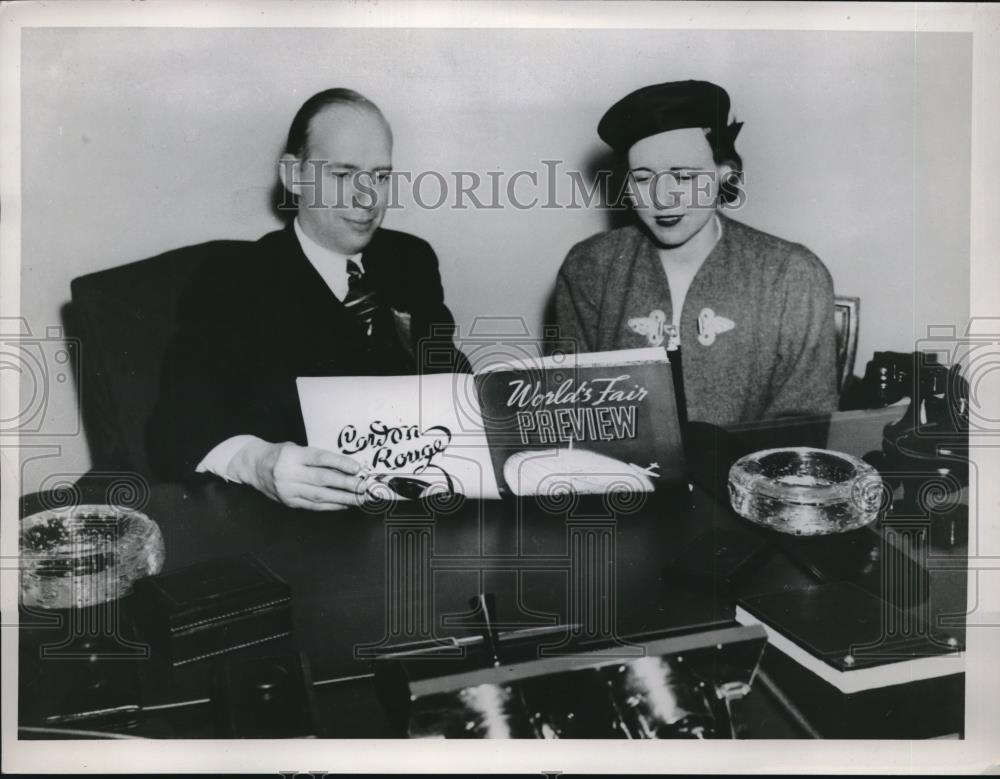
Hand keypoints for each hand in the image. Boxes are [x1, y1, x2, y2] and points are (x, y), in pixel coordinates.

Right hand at [231, 440, 365, 510]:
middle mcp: (288, 473)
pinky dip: (331, 505)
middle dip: (347, 485)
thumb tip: (347, 466)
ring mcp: (288, 490)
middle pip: (322, 480)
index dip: (340, 463)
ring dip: (343, 498)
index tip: (357, 468)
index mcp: (292, 455)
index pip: (320, 459)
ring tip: (359, 498)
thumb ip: (317, 457)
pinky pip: (313, 505)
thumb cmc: (280, 454)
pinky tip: (344, 504)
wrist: (253, 466)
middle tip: (364, 487)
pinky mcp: (289, 501)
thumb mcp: (296, 448)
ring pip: (320, 496)